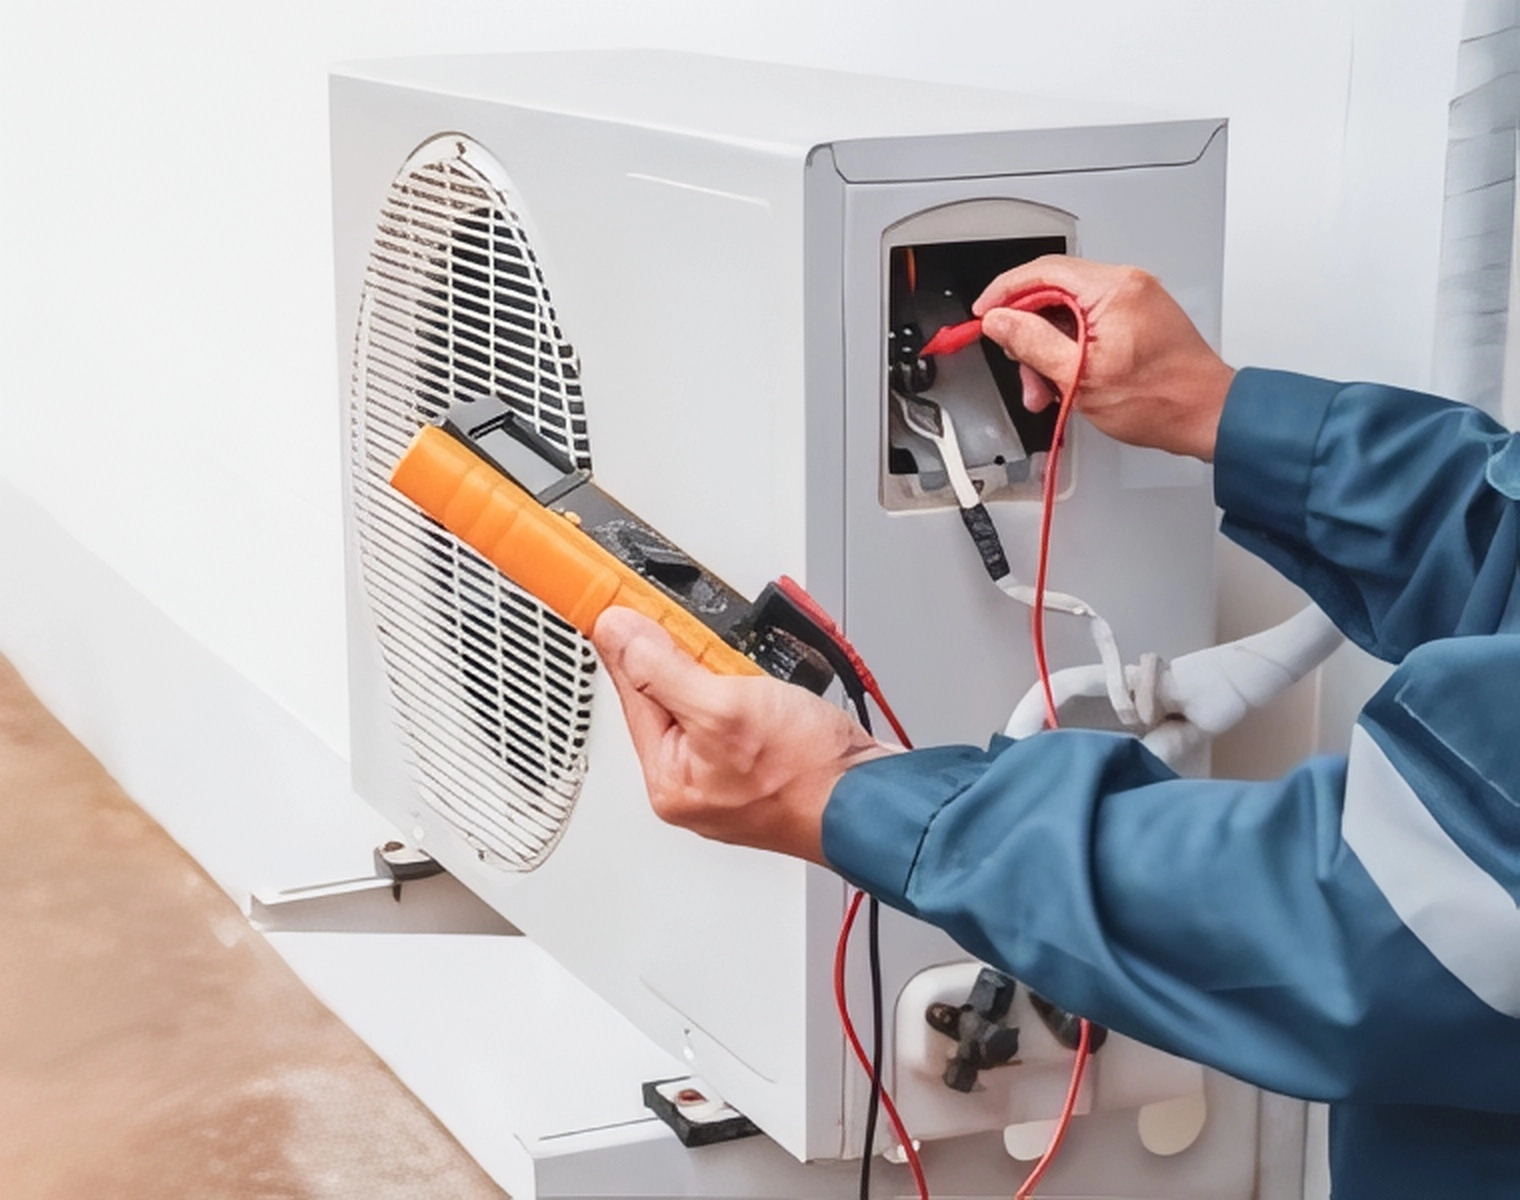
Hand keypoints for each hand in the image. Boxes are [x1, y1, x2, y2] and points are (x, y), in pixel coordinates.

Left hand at [591, 607, 900, 863]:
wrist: (874, 799)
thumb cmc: (809, 773)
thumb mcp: (724, 707)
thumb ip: (662, 670)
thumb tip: (618, 636)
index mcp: (669, 779)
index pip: (632, 693)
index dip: (631, 643)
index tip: (622, 605)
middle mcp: (693, 784)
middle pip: (666, 696)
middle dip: (690, 661)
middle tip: (718, 652)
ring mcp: (727, 776)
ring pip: (705, 700)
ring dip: (725, 673)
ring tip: (754, 679)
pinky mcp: (760, 764)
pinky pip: (738, 713)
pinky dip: (749, 689)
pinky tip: (769, 689)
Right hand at [973, 255, 1234, 460]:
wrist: (1207, 416)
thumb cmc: (1160, 400)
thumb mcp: (1080, 377)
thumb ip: (1032, 344)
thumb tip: (998, 321)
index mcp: (1112, 289)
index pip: (1041, 272)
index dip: (1004, 293)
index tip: (983, 315)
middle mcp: (1125, 284)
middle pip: (1052, 292)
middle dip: (1027, 332)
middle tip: (1019, 367)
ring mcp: (1133, 299)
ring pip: (1067, 312)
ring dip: (1047, 349)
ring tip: (1044, 390)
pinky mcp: (1136, 317)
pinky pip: (1088, 323)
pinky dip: (1069, 350)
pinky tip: (1065, 381)